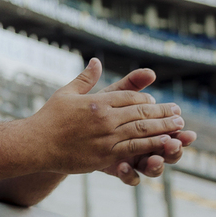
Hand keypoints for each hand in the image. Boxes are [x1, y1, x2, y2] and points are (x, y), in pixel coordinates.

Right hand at [24, 59, 186, 175]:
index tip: (158, 103)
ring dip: (164, 128)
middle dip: (163, 113)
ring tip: (180, 127)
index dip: (147, 101)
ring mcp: (106, 137)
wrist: (35, 144)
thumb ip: (86, 78)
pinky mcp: (105, 155)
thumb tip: (97, 61)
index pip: (130, 97)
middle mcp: (104, 118)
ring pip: (142, 131)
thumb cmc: (49, 118)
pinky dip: (152, 146)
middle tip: (179, 113)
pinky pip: (134, 149)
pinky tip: (164, 145)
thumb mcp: (67, 93)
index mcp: (97, 101)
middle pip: (141, 113)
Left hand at [96, 68, 197, 184]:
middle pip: (167, 152)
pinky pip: (128, 177)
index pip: (171, 132)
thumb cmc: (95, 110)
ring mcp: (132, 159)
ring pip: (152, 167)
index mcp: (148, 128)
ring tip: (156, 159)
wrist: (67, 130)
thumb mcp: (111, 96)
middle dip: (174, 149)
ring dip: (156, 165)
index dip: (180, 133)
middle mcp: (144, 145)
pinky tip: (122, 168)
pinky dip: (129, 175)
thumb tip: (151, 72)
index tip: (187, 130)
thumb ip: (130, 85)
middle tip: (176, 145)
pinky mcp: (116, 169)